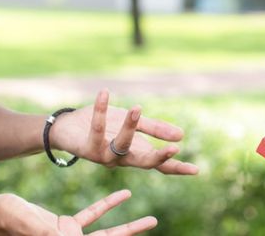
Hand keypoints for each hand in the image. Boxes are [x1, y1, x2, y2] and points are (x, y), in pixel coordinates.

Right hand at [0, 189, 156, 234]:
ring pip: (106, 232)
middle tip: (154, 224)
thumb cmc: (9, 220)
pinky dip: (108, 206)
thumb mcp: (33, 225)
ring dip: (129, 225)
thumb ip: (49, 231)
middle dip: (133, 235)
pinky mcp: (63, 226)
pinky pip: (91, 216)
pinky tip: (124, 196)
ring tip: (151, 220)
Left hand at [50, 89, 198, 175]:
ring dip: (129, 127)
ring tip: (137, 108)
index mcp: (135, 153)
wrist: (69, 127)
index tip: (196, 170)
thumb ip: (155, 129)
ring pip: (121, 145)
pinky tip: (104, 93)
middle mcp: (121, 159)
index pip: (159, 165)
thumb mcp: (133, 124)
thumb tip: (181, 135)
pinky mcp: (87, 148)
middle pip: (144, 163)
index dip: (177, 167)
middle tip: (174, 148)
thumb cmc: (104, 126)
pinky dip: (100, 109)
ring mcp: (104, 156)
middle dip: (158, 157)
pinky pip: (96, 128)